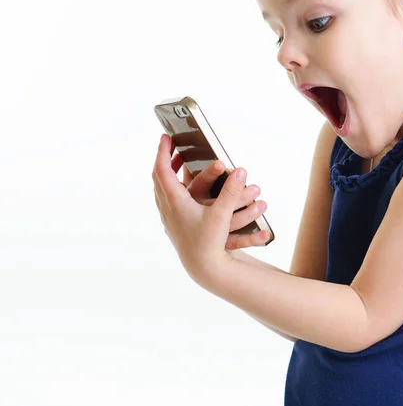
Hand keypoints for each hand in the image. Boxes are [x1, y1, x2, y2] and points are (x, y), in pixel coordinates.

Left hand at [152, 134, 268, 284]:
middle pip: (159, 177)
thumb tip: (240, 169)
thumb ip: (232, 191)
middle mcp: (168, 208)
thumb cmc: (210, 243)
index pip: (162, 171)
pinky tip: (183, 186)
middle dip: (166, 159)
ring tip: (179, 162)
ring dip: (169, 172)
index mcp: (174, 202)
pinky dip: (173, 185)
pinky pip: (167, 198)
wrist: (203, 269)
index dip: (162, 152)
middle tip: (173, 146)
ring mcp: (169, 217)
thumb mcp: (222, 215)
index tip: (164, 137)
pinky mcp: (175, 223)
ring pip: (162, 189)